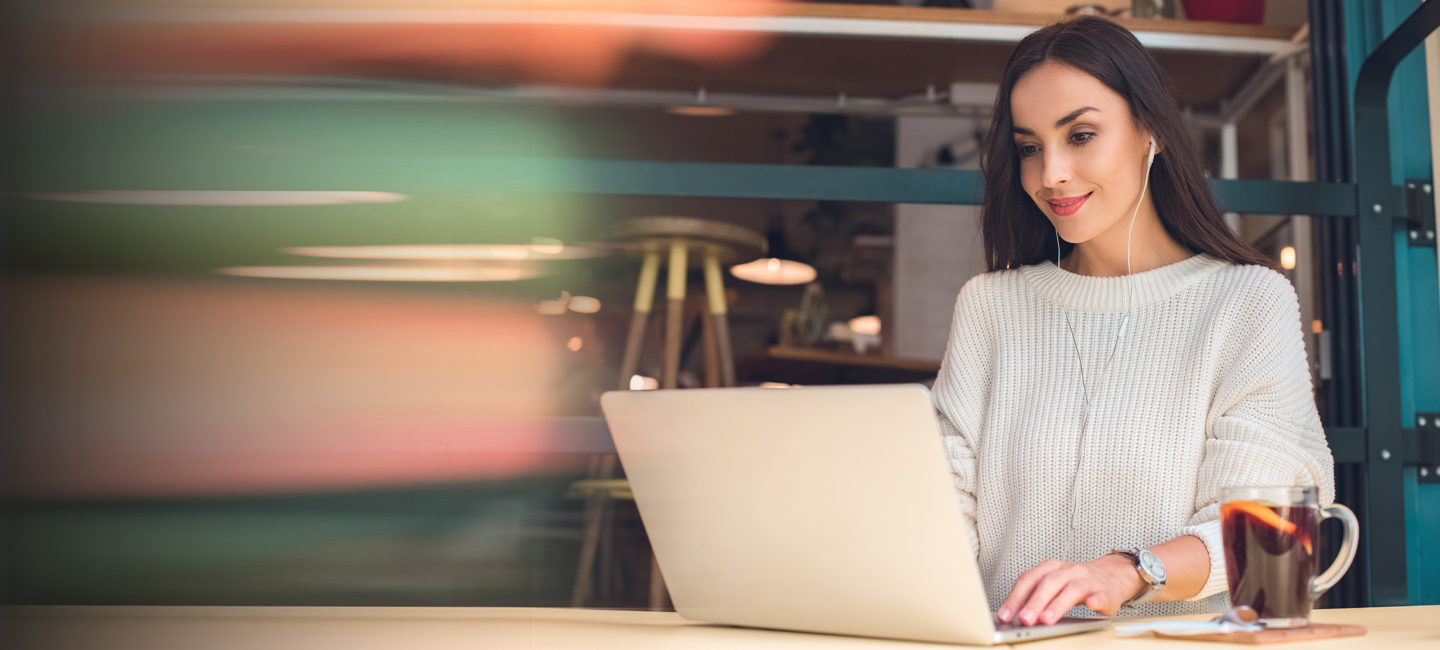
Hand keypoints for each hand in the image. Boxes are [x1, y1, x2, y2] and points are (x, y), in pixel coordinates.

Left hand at [997, 554, 1144, 625]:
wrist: (1111, 575)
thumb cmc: (1076, 582)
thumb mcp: (1052, 584)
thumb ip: (1035, 597)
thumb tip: (1015, 615)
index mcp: (1051, 568)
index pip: (1028, 580)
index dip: (1015, 597)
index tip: (1005, 615)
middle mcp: (1067, 571)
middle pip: (1048, 583)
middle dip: (1034, 602)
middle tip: (1025, 619)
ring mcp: (1087, 580)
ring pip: (1071, 590)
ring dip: (1058, 604)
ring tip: (1047, 619)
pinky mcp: (1105, 592)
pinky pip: (1100, 595)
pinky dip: (1096, 600)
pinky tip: (1091, 605)